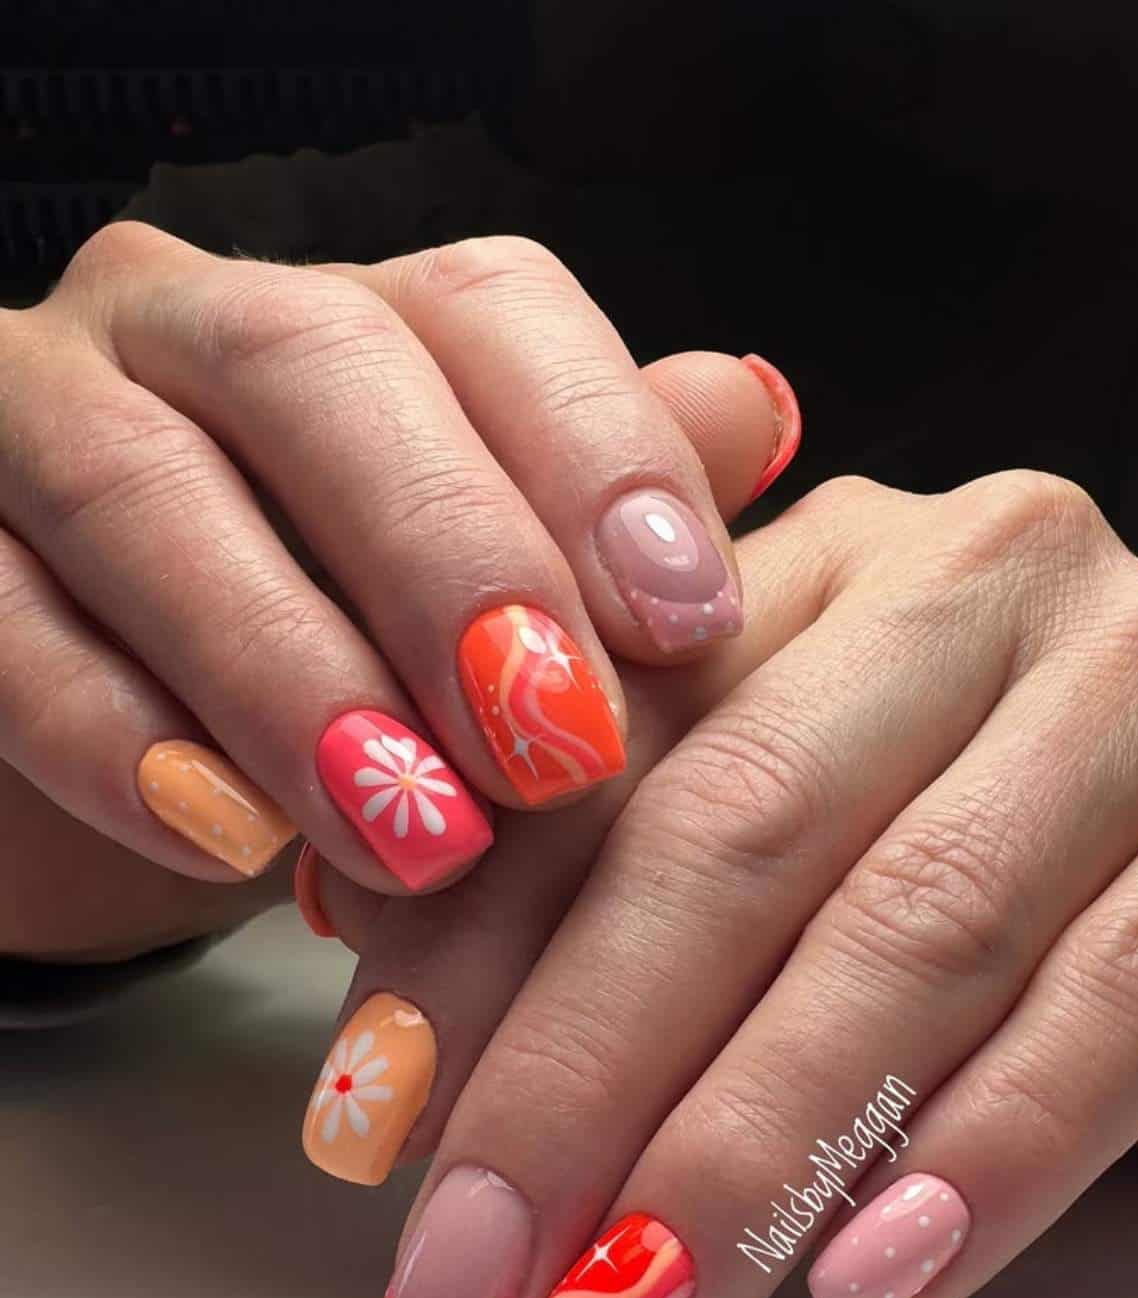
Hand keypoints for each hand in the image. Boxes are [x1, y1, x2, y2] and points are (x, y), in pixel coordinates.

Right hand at [0, 223, 792, 925]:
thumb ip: (595, 506)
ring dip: (288, 668)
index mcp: (364, 327)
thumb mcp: (481, 609)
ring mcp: (36, 420)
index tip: (686, 625)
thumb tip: (757, 413)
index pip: (488, 311)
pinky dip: (114, 736)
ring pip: (144, 488)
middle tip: (554, 745)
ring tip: (410, 833)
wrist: (114, 748)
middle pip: (317, 365)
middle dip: (448, 555)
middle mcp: (191, 329)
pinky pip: (1, 621)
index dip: (596, 454)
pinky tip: (224, 840)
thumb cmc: (330, 665)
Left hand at [354, 469, 1137, 1297]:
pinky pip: (1129, 993)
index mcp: (811, 556)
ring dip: (749, 1154)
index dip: (468, 946)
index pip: (600, 747)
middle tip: (466, 1277)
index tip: (368, 1129)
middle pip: (736, 834)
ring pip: (916, 929)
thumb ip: (586, 860)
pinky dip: (994, 1151)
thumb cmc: (961, 814)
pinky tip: (866, 1280)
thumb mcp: (765, 799)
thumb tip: (376, 1009)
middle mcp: (975, 583)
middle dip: (578, 1080)